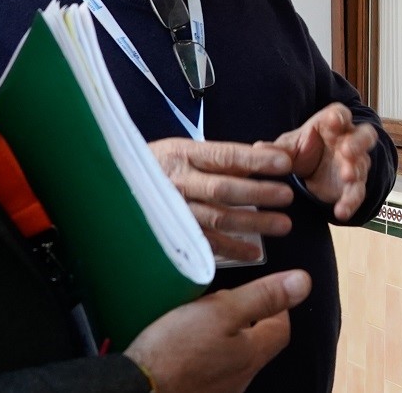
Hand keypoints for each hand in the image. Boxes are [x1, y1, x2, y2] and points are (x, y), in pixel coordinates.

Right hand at [127, 269, 307, 392]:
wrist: (136, 389)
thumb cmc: (175, 352)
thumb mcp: (221, 311)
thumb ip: (262, 297)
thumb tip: (303, 282)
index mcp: (252, 355)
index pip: (280, 328)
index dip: (277, 306)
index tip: (264, 290)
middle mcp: (240, 377)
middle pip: (256, 344)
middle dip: (247, 320)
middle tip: (226, 300)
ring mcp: (218, 389)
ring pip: (230, 357)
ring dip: (223, 337)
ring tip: (203, 318)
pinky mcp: (196, 391)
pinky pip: (208, 369)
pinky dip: (203, 353)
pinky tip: (184, 344)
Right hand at [151, 139, 295, 262]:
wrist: (114, 188)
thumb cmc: (159, 166)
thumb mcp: (185, 150)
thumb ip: (222, 156)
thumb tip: (268, 154)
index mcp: (182, 154)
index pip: (224, 156)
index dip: (255, 160)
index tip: (284, 164)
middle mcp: (177, 182)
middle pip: (223, 189)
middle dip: (258, 193)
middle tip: (287, 196)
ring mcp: (173, 210)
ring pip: (217, 217)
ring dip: (253, 223)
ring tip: (283, 225)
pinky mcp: (172, 234)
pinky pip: (205, 243)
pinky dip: (231, 249)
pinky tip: (255, 252)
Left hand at [260, 103, 379, 221]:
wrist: (309, 173)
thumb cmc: (302, 150)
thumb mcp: (288, 148)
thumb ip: (276, 149)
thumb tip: (258, 148)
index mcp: (332, 125)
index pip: (340, 114)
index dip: (339, 117)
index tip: (333, 121)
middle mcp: (348, 141)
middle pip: (364, 135)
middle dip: (358, 142)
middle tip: (347, 150)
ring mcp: (354, 163)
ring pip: (363, 164)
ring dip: (356, 170)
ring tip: (347, 177)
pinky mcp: (353, 185)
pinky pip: (357, 193)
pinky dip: (351, 202)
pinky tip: (341, 211)